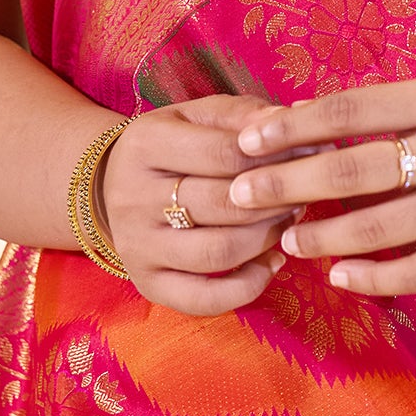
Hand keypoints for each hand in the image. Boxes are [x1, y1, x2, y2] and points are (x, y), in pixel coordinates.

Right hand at [98, 94, 294, 316]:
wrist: (111, 185)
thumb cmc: (172, 145)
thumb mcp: (198, 116)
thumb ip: (244, 115)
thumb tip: (291, 123)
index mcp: (145, 144)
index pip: (223, 153)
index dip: (273, 157)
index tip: (305, 156)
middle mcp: (133, 197)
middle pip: (223, 204)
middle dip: (276, 200)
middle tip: (303, 191)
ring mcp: (137, 246)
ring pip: (218, 252)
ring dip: (268, 238)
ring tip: (289, 221)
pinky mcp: (147, 283)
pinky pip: (203, 300)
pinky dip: (248, 287)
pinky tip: (272, 263)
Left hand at [228, 79, 415, 296]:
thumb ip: (385, 112)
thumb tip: (299, 120)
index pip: (351, 112)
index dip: (294, 127)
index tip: (246, 141)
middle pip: (355, 171)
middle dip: (288, 184)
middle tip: (239, 195)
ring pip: (378, 227)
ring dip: (322, 236)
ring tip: (286, 239)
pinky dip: (373, 277)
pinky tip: (337, 275)